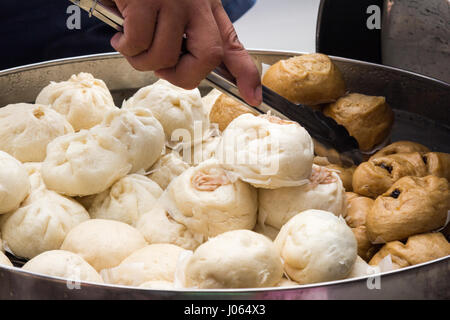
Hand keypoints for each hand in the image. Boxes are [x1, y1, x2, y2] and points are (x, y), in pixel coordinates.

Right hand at [103, 0, 261, 105]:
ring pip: (167, 56)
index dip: (246, 73)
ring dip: (143, 62)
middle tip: (162, 71)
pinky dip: (126, 47)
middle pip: (209, 57)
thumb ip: (186, 37)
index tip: (253, 96)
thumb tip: (180, 70)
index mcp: (206, 7)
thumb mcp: (174, 9)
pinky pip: (139, 43)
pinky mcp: (146, 0)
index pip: (232, 43)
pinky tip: (121, 35)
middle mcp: (196, 3)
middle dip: (183, 76)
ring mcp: (173, 0)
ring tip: (131, 45)